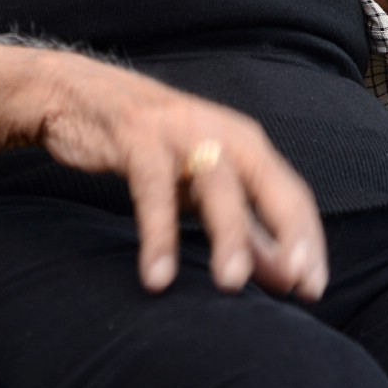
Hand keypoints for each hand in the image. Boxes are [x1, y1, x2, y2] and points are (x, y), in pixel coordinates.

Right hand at [0, 37, 327, 301]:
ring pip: (216, 183)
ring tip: (230, 286)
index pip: (292, 194)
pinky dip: (157, 231)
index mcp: (245, 144)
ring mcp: (180, 130)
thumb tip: (286, 278)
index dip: (307, 241)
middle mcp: (221, 131)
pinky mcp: (136, 135)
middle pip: (266, 184)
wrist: (74, 95)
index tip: (314, 291)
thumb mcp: (198, 188)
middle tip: (294, 289)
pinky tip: (156, 276)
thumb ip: (243, 230)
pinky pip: (152, 187)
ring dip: (228, 233)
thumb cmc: (149, 148)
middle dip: (285, 235)